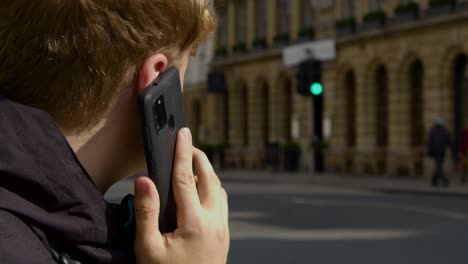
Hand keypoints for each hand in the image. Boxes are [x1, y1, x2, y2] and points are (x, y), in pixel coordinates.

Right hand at [133, 128, 228, 263]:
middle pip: (210, 178)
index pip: (186, 177)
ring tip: (192, 164)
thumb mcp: (148, 249)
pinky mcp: (224, 235)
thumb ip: (146, 212)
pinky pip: (221, 202)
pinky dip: (212, 188)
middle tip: (186, 144)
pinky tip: (201, 190)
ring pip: (219, 189)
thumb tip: (144, 180)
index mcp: (194, 222)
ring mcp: (223, 228)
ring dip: (207, 172)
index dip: (182, 152)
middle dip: (199, 157)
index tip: (182, 133)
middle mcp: (214, 221)